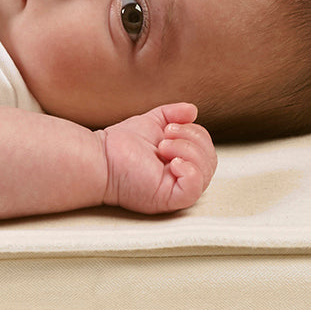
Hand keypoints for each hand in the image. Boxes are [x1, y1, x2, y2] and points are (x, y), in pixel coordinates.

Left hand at [98, 102, 216, 214]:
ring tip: (162, 147)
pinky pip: (194, 189)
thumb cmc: (121, 145)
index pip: (206, 149)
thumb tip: (193, 110)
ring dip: (186, 151)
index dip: (194, 133)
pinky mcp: (170, 199)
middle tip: (164, 137)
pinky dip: (189, 171)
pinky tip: (172, 162)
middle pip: (210, 160)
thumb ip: (172, 114)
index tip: (168, 128)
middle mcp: (181, 178)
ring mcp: (176, 190)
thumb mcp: (152, 123)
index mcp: (181, 162)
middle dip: (191, 140)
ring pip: (205, 172)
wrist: (101, 157)